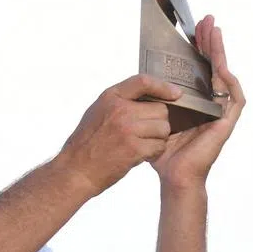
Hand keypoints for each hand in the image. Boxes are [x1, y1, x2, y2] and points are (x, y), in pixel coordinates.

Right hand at [59, 74, 181, 196]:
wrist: (76, 170)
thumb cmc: (87, 142)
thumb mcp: (98, 111)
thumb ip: (120, 101)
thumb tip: (148, 95)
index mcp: (111, 97)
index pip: (143, 81)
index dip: (163, 86)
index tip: (176, 93)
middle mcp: (120, 110)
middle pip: (160, 109)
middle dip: (159, 121)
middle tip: (148, 132)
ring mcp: (128, 129)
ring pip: (163, 128)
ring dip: (159, 137)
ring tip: (144, 144)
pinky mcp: (134, 149)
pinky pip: (159, 146)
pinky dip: (155, 151)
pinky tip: (143, 154)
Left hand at [151, 15, 244, 187]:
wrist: (174, 177)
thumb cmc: (164, 152)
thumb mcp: (156, 118)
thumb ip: (155, 99)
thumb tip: (143, 77)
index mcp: (196, 100)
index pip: (200, 67)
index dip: (199, 47)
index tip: (194, 27)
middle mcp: (211, 103)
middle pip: (214, 65)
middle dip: (211, 42)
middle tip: (207, 20)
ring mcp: (221, 112)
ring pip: (225, 75)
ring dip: (220, 54)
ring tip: (214, 34)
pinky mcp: (226, 123)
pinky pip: (234, 98)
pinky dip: (229, 82)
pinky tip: (222, 67)